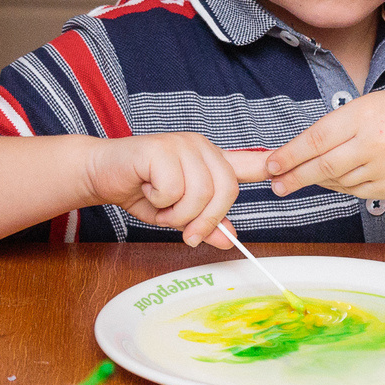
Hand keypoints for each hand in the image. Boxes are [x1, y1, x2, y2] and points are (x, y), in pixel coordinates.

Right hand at [81, 131, 262, 247]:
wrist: (101, 173)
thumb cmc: (140, 190)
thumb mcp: (177, 215)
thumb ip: (204, 223)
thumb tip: (230, 239)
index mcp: (210, 161)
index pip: (247, 163)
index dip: (268, 165)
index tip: (283, 169)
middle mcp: (201, 147)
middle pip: (226, 190)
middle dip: (205, 219)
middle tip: (183, 230)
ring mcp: (182, 145)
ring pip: (200, 194)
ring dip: (177, 213)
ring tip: (159, 205)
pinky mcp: (161, 149)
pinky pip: (174, 189)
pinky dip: (159, 201)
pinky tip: (147, 189)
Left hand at [265, 88, 384, 205]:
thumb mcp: (370, 105)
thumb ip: (337, 128)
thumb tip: (298, 154)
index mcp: (366, 115)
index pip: (318, 138)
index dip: (290, 154)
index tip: (271, 165)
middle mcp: (376, 143)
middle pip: (325, 166)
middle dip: (295, 177)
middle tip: (276, 183)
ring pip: (339, 181)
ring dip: (321, 179)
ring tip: (317, 170)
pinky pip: (356, 192)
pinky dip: (344, 185)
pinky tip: (347, 174)